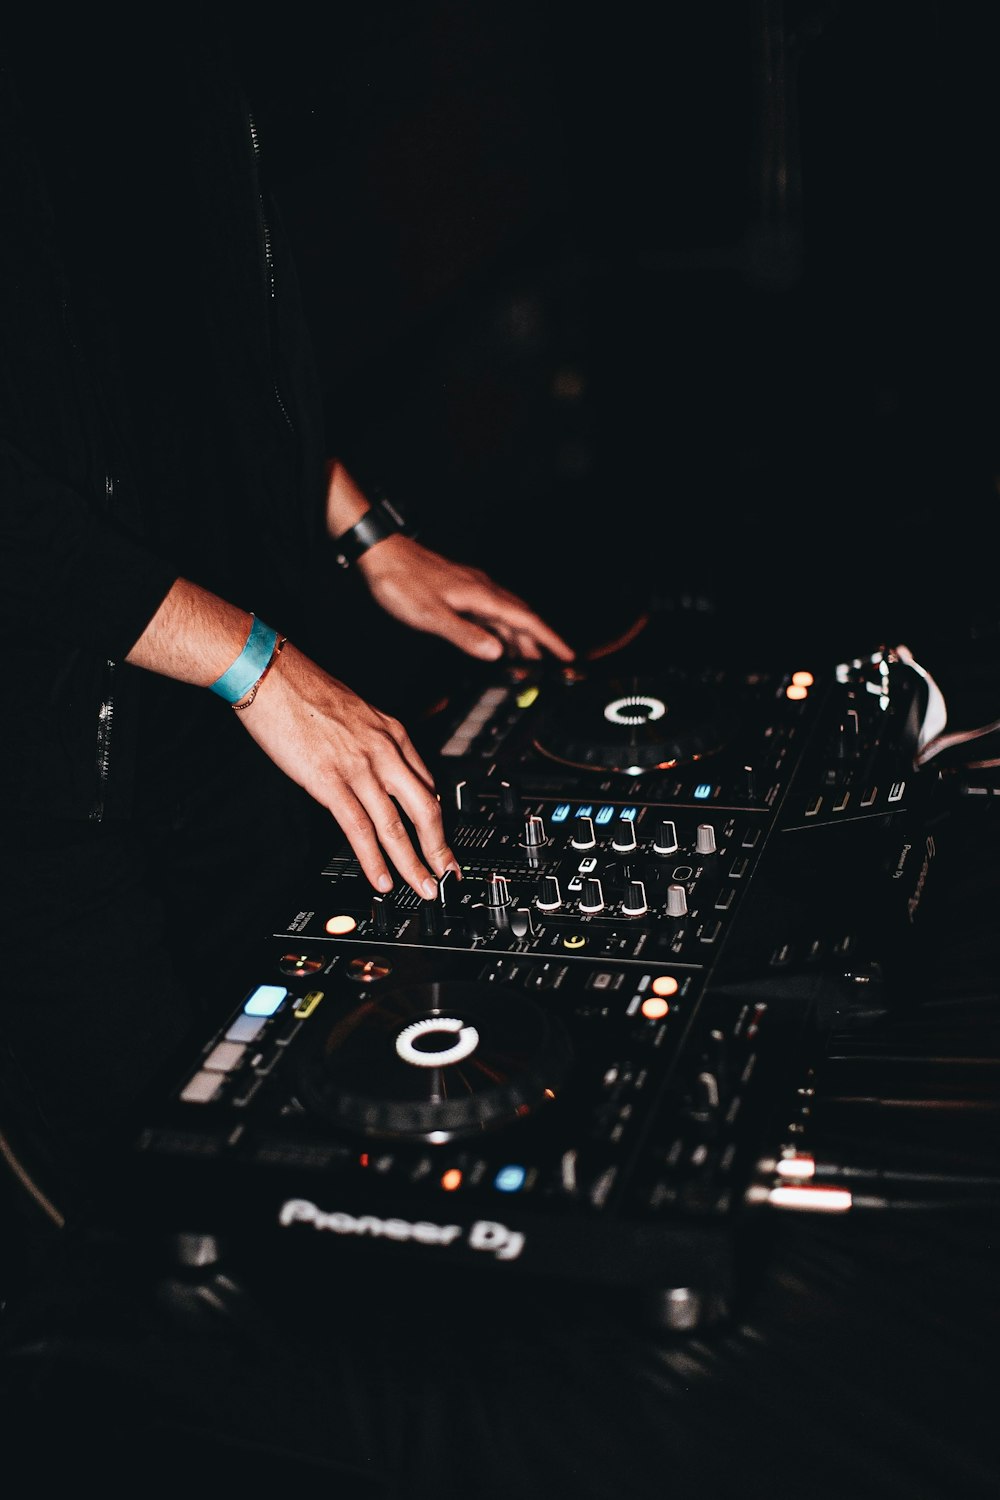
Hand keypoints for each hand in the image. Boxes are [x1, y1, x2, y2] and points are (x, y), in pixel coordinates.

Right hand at [239, 642, 458, 897]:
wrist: (270, 674)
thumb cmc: (304, 691)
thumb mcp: (355, 713)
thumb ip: (372, 744)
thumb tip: (377, 773)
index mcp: (393, 733)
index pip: (428, 785)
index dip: (437, 821)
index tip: (442, 842)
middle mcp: (385, 750)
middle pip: (425, 809)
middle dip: (439, 849)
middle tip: (447, 875)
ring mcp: (359, 767)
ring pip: (396, 825)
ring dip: (412, 864)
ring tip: (422, 888)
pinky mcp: (330, 781)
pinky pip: (360, 828)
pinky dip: (374, 860)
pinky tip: (382, 879)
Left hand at [357, 534, 575, 661]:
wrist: (380, 555)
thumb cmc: (400, 582)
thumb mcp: (431, 616)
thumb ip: (465, 635)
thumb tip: (496, 654)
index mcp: (481, 596)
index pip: (526, 620)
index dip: (549, 639)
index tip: (567, 654)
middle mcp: (482, 590)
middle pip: (521, 619)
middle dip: (539, 642)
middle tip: (551, 665)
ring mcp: (472, 589)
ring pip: (506, 616)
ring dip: (520, 637)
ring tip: (527, 659)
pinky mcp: (460, 590)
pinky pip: (490, 612)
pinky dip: (500, 629)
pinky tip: (495, 638)